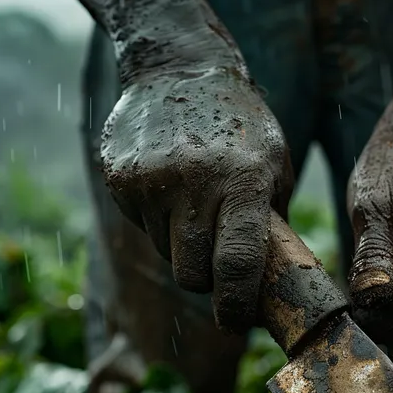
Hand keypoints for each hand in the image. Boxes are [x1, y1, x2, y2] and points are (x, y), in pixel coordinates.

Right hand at [100, 66, 292, 331]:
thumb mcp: (273, 164)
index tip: (238, 324)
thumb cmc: (241, 125)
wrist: (178, 68)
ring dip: (182, 246)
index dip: (236, 307)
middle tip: (219, 262)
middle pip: (192, 274)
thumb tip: (270, 286)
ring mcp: (151, 181)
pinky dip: (159, 221)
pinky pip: (142, 226)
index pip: (237, 265)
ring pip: (166, 252)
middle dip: (207, 281)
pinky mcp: (119, 178)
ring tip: (196, 205)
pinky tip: (171, 187)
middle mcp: (194, 183)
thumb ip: (271, 222)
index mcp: (243, 181)